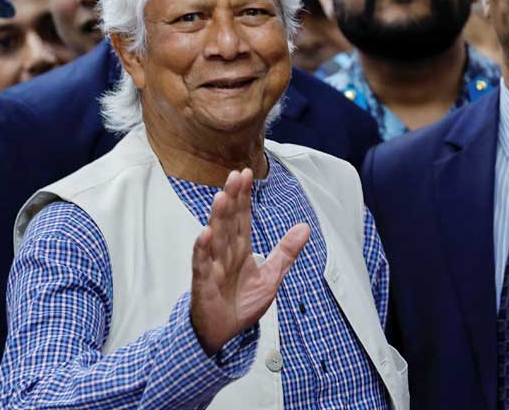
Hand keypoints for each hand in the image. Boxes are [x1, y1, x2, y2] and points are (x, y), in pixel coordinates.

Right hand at [190, 168, 310, 355]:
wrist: (225, 334)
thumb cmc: (242, 303)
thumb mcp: (271, 276)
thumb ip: (286, 252)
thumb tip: (305, 227)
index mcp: (240, 249)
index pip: (242, 218)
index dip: (243, 197)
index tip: (246, 174)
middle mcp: (225, 253)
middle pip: (228, 221)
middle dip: (232, 199)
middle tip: (235, 176)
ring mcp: (213, 267)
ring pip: (215, 238)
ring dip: (217, 218)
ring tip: (221, 197)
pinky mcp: (203, 284)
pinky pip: (202, 265)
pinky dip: (203, 250)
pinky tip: (205, 234)